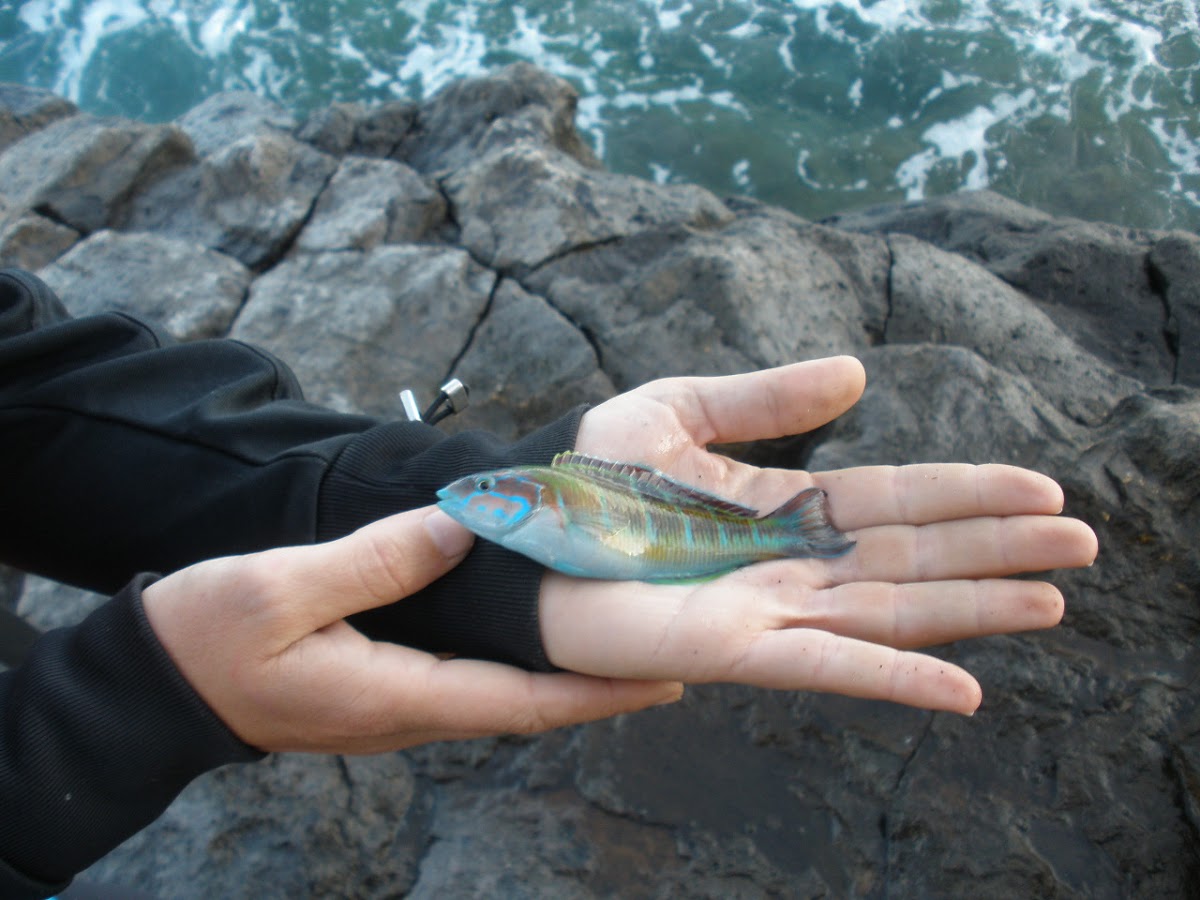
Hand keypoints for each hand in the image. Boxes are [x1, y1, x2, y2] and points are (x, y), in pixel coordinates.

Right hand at [143, 507, 680, 752]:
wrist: (158, 689)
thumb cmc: (209, 640)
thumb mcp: (283, 589)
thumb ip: (375, 561)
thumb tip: (462, 527)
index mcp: (401, 696)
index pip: (524, 704)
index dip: (601, 693)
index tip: (668, 677)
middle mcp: (416, 713)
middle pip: (531, 705)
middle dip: (605, 686)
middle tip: (679, 652)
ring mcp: (402, 706)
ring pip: (507, 694)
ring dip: (571, 676)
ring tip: (628, 635)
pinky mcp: (386, 689)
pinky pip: (474, 679)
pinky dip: (523, 661)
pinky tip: (542, 632)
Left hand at [539, 356, 1097, 713]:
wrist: (520, 538)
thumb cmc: (584, 480)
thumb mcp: (675, 412)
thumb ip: (762, 397)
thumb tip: (858, 372)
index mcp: (782, 507)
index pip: (894, 498)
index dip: (967, 492)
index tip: (1040, 485)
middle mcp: (791, 563)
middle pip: (914, 556)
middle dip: (996, 549)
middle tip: (1081, 541)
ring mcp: (772, 611)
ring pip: (893, 610)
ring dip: (974, 608)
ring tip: (1053, 599)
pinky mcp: (739, 651)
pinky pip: (830, 666)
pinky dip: (897, 678)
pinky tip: (964, 689)